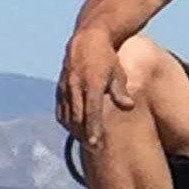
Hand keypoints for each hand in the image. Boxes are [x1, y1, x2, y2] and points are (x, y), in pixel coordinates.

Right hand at [56, 32, 132, 150]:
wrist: (87, 40)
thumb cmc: (108, 58)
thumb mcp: (118, 72)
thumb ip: (121, 91)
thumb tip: (128, 106)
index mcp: (92, 83)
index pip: (92, 112)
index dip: (93, 129)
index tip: (96, 144)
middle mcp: (76, 86)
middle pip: (78, 118)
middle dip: (84, 135)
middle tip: (93, 148)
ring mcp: (65, 87)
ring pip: (67, 116)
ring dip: (75, 131)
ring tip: (86, 141)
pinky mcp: (59, 87)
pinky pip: (60, 109)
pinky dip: (66, 121)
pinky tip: (74, 129)